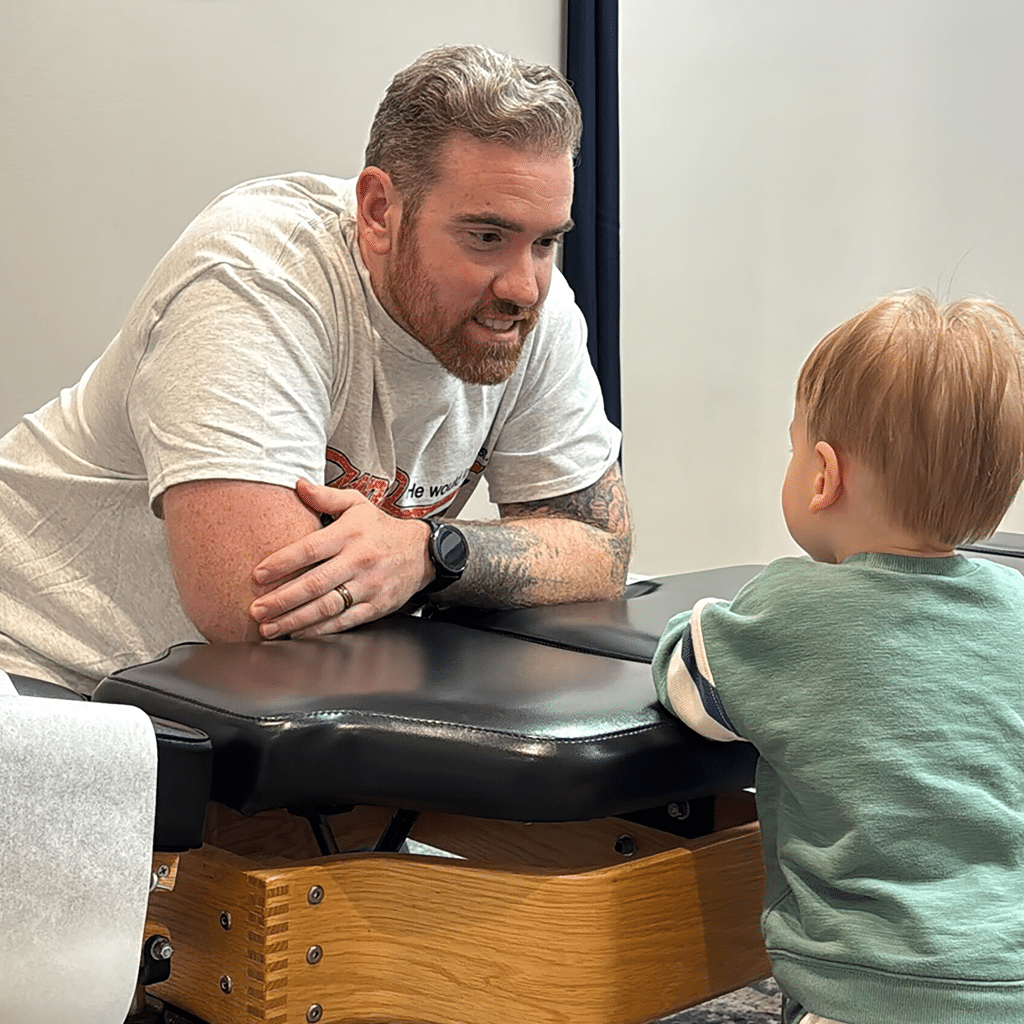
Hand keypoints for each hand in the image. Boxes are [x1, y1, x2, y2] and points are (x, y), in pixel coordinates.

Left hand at [248, 480, 432, 638]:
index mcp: (349, 535)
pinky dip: (319, 631)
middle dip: (281, 599)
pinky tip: (298, 634)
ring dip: (295, 620)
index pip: (310, 549)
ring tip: (269, 627)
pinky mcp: (375, 606)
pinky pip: (344, 622)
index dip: (282, 563)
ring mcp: (368, 586)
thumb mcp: (357, 504)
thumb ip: (326, 497)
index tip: (258, 575)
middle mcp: (358, 561)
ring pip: (326, 607)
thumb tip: (298, 485)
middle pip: (314, 583)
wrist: (421, 552)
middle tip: (256, 610)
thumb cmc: (382, 529)